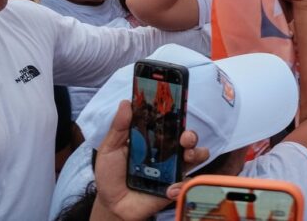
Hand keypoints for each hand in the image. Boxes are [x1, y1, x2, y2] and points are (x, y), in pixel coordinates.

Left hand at [93, 101, 210, 219]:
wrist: (112, 204)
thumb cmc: (110, 174)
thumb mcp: (109, 149)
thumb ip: (118, 127)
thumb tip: (126, 103)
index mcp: (153, 139)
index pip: (169, 123)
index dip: (177, 116)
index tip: (179, 109)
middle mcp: (167, 151)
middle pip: (188, 138)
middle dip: (191, 135)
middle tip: (185, 138)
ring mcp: (173, 168)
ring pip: (196, 155)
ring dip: (197, 153)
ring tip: (187, 157)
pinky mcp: (176, 186)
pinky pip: (188, 182)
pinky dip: (182, 184)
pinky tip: (169, 189)